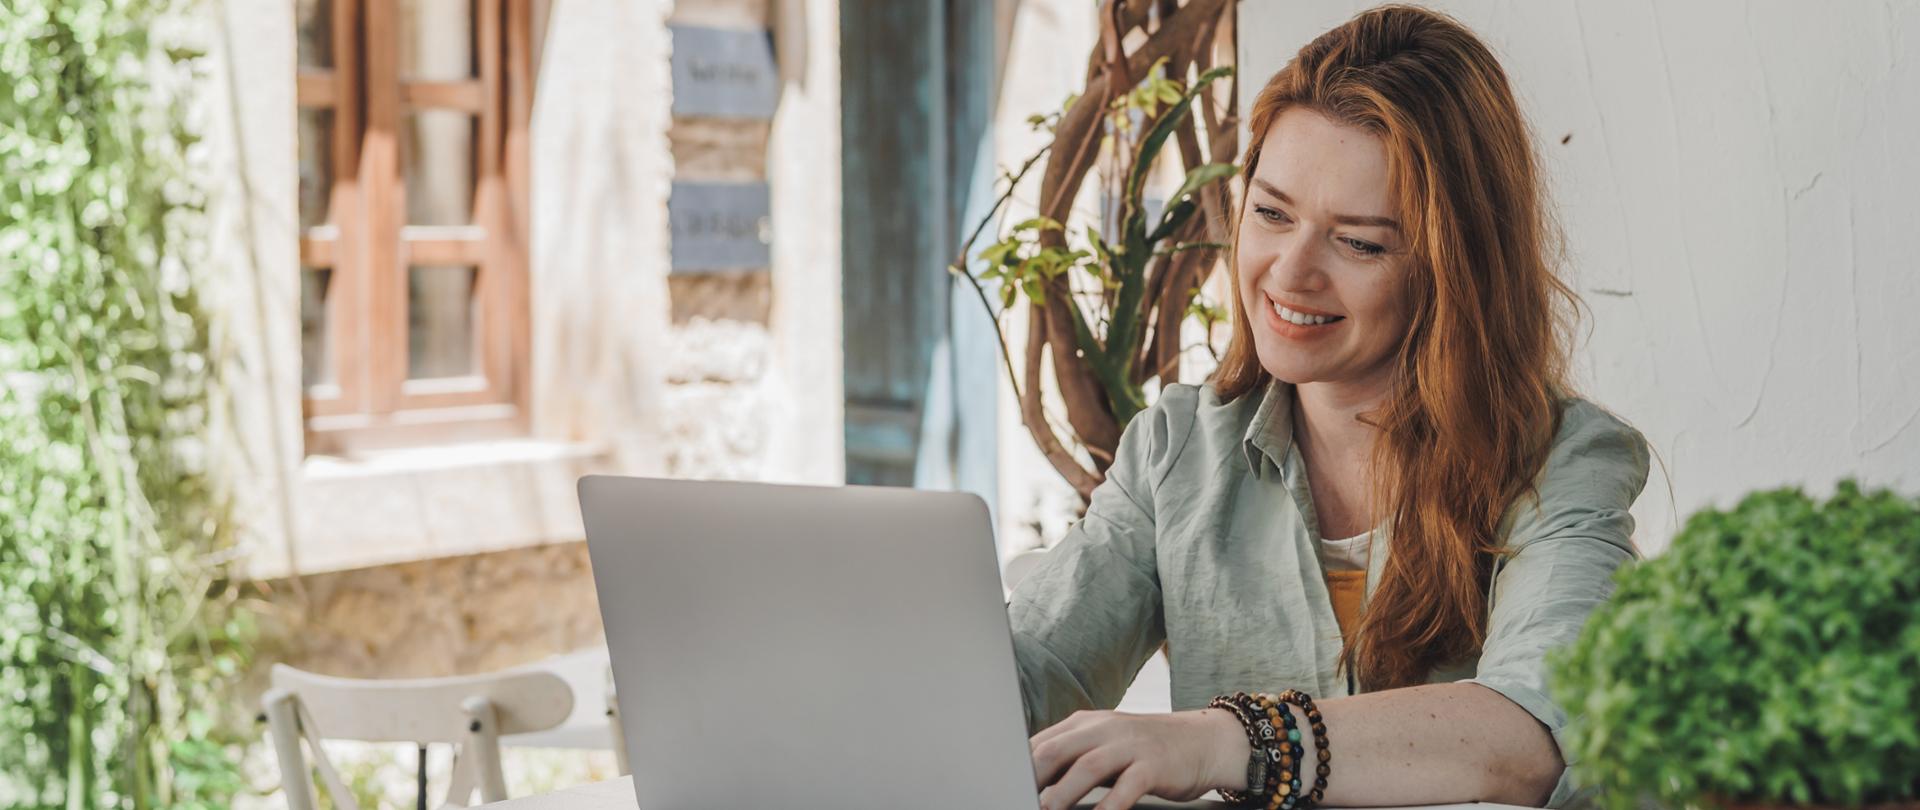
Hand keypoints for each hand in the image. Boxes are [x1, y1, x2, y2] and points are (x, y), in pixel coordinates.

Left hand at [1029, 708, 1250, 809]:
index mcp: (1085, 724)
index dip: (1017, 768)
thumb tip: (1034, 782)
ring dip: (1062, 794)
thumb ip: (1072, 758)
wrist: (1204, 741)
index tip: (1001, 788)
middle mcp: (1103, 729)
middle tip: (1014, 799)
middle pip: (1056, 751)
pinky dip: (1108, 807)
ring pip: (1086, 768)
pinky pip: (1126, 788)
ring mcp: (1129, 745)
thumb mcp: (1105, 745)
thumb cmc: (1147, 749)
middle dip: (1031, 779)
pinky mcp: (1152, 765)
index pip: (1041, 743)